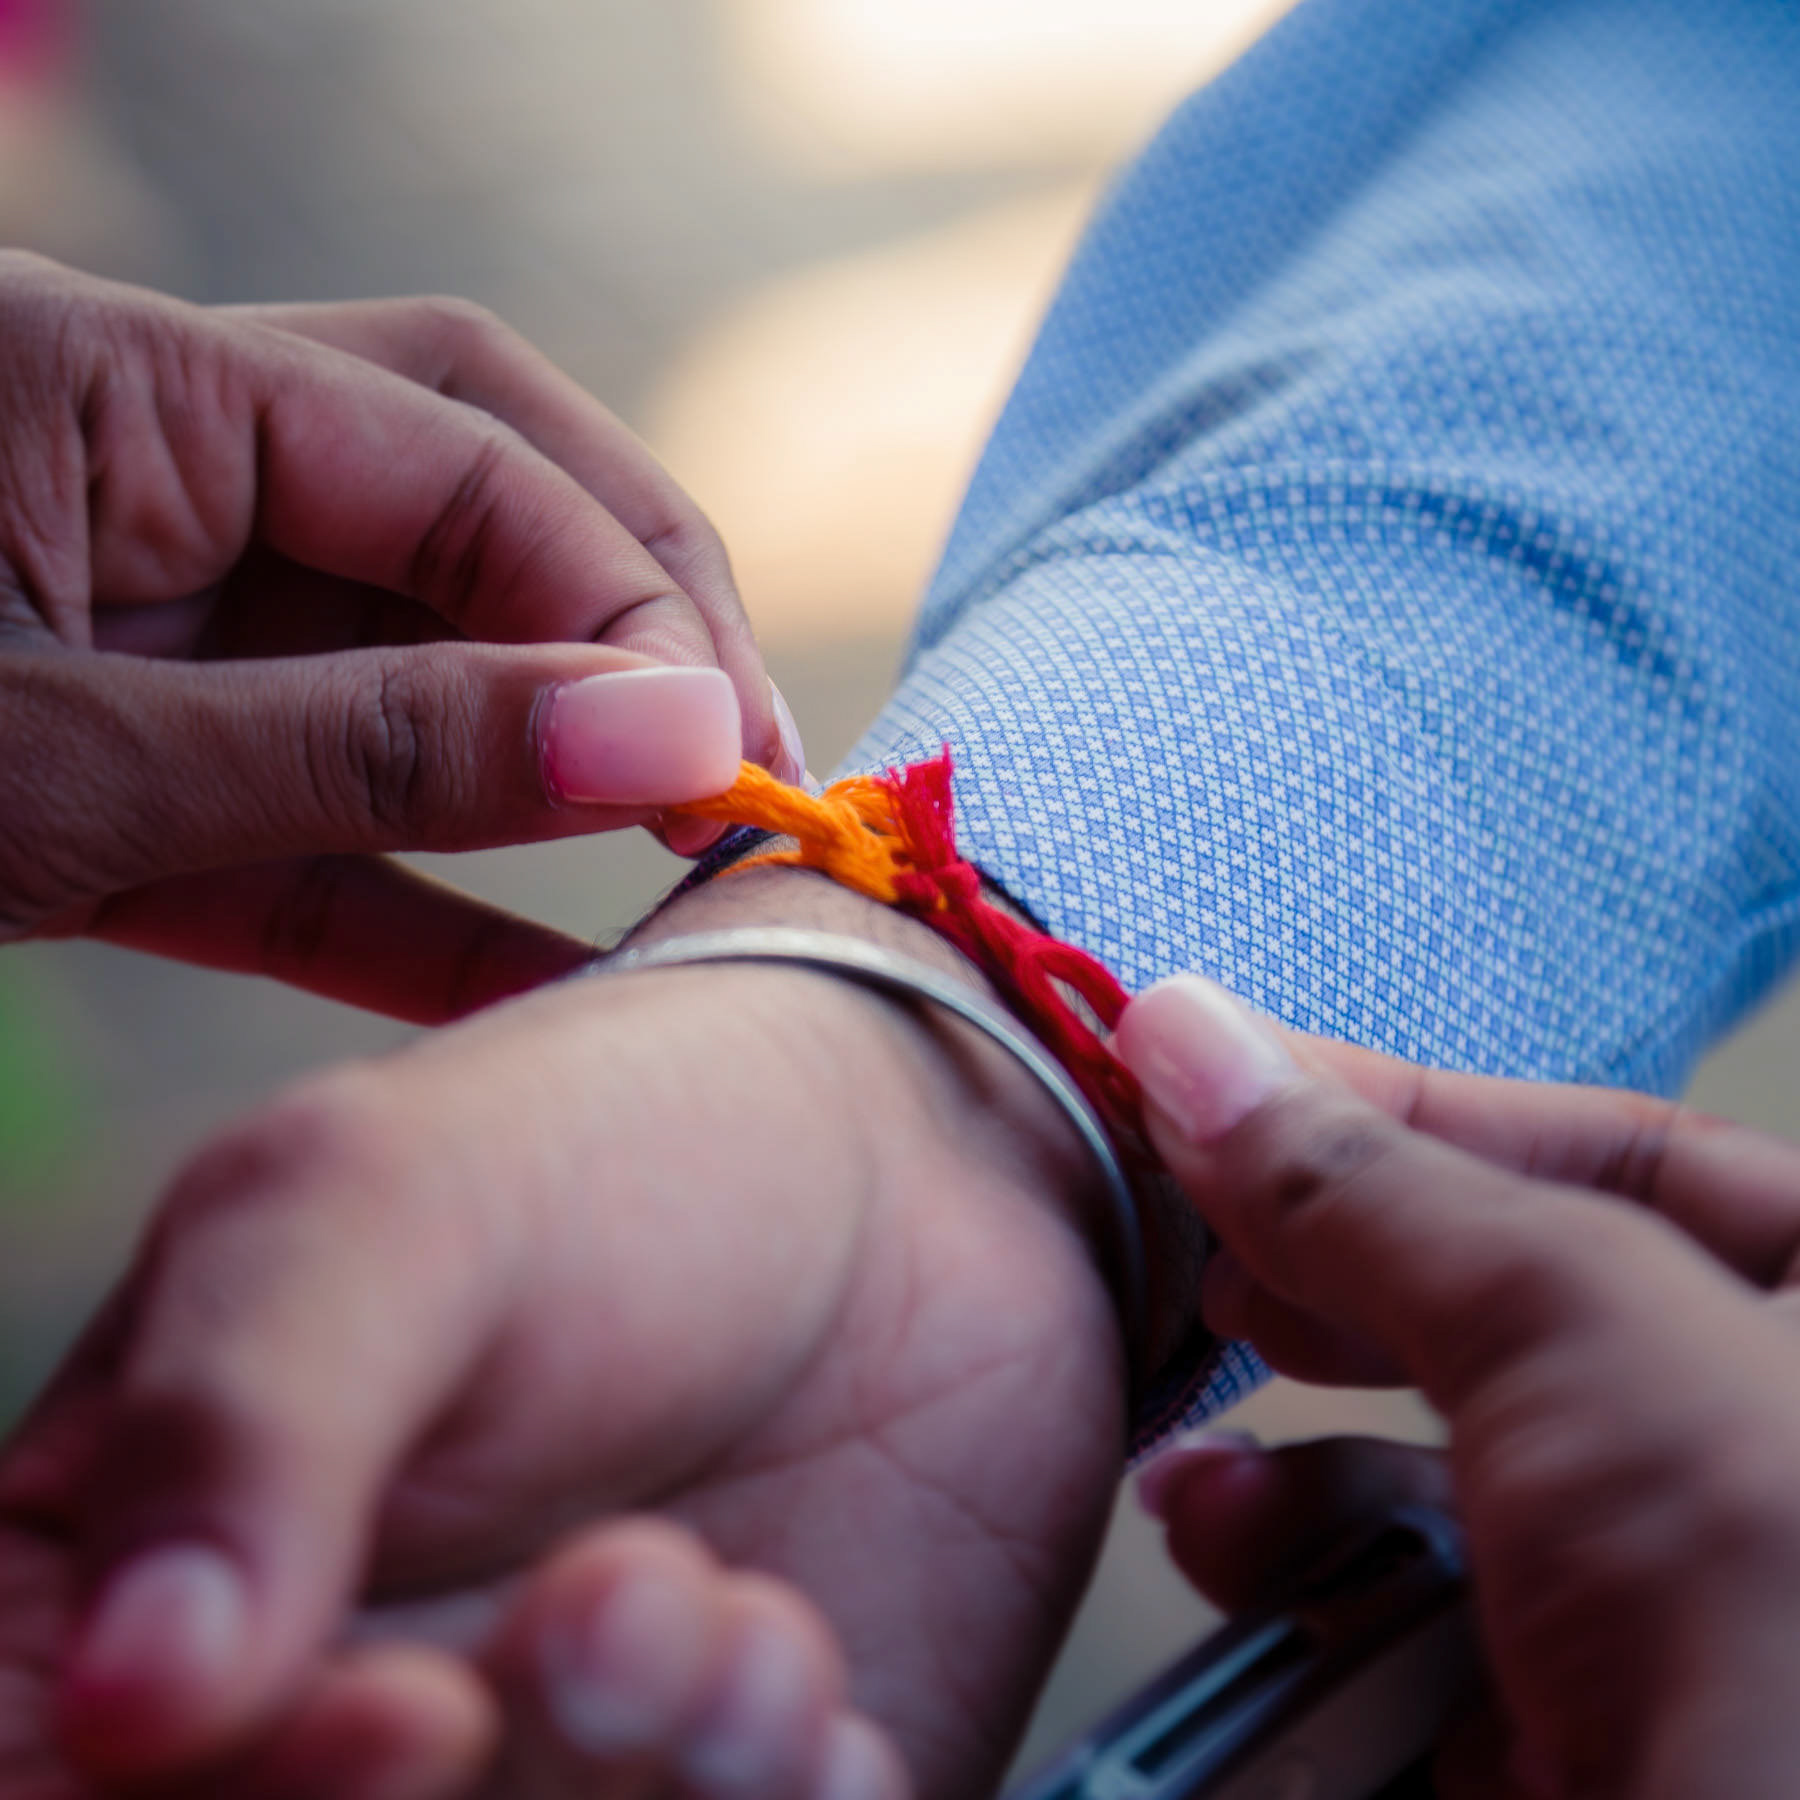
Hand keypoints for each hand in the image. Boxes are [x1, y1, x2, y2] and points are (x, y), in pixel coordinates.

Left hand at [0, 252, 803, 1019]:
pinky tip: (555, 984)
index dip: (623, 604)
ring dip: (558, 773)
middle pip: (477, 500)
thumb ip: (370, 745)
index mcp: (113, 382)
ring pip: (417, 670)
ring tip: (696, 866)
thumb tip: (675, 739)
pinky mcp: (134, 792)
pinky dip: (431, 915)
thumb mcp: (58, 759)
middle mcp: (152, 477)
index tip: (729, 751)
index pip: (460, 449)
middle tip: (745, 765)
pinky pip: (320, 839)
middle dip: (634, 631)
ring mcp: (150, 630)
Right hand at [0, 868, 1127, 1798]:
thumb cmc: (604, 1155)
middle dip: (504, 1789)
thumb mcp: (390, 1203)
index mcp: (146, 1578)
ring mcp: (525, 1782)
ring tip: (753, 1628)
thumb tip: (135, 1694)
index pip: (68, 1781)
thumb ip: (241, 1418)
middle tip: (630, 1603)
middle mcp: (311, 1724)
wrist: (885, 1178)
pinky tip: (823, 1697)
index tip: (418, 1708)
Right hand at [1115, 975, 1799, 1799]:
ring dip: (1293, 1477)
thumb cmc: (1786, 1623)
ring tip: (1207, 1490)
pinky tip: (1254, 1593)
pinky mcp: (1581, 1735)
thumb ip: (1376, 1185)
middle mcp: (1756, 1457)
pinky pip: (1424, 1625)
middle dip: (1329, 1291)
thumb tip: (1197, 1044)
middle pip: (1508, 1312)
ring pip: (1443, 1479)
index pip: (1619, 1156)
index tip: (1224, 1088)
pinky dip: (1318, 1605)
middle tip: (1202, 1256)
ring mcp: (1676, 1610)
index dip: (1409, 1111)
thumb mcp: (1578, 1326)